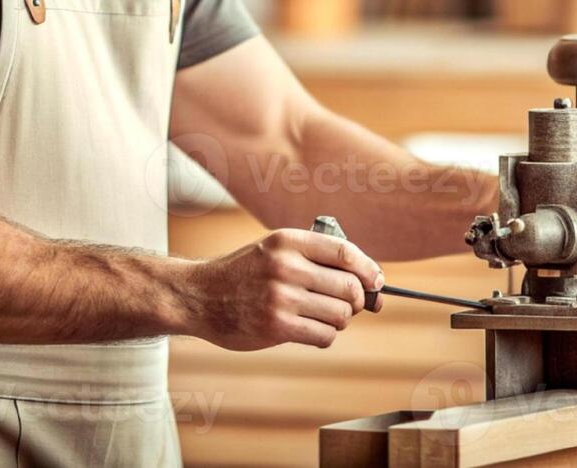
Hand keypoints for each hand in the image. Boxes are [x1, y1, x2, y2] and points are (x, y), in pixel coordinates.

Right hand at [187, 228, 383, 350]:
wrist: (200, 296)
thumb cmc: (246, 274)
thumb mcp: (275, 250)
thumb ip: (317, 260)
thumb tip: (374, 286)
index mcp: (288, 241)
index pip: (346, 252)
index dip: (369, 269)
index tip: (376, 281)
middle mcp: (285, 266)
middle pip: (350, 287)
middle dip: (357, 300)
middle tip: (349, 305)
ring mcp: (281, 297)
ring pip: (341, 314)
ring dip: (340, 320)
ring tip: (323, 316)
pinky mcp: (276, 326)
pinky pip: (325, 335)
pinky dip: (325, 336)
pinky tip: (310, 329)